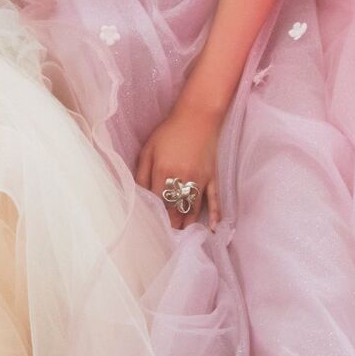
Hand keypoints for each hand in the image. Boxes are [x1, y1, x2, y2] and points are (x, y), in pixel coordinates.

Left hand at [133, 99, 224, 229]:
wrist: (197, 116)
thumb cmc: (168, 132)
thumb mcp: (148, 149)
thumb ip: (141, 174)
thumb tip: (138, 196)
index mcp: (164, 173)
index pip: (158, 204)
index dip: (155, 218)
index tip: (151, 229)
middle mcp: (183, 180)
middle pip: (176, 211)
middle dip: (170, 226)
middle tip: (165, 239)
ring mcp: (200, 180)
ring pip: (193, 209)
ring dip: (187, 224)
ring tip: (182, 238)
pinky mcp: (212, 177)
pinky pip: (214, 199)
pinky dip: (215, 214)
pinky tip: (214, 228)